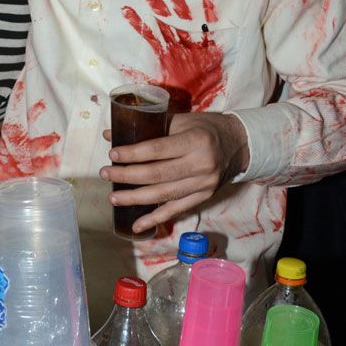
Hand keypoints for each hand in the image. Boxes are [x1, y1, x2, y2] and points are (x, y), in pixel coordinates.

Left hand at [100, 111, 249, 232]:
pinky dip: (155, 219)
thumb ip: (149, 126)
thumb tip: (111, 134)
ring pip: (164, 195)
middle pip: (157, 174)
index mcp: (195, 141)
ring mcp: (204, 184)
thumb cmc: (206, 128)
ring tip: (114, 198)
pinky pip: (176, 210)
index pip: (158, 149)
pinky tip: (136, 224)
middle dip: (127, 176)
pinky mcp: (204, 197)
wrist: (239, 144)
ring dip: (135, 199)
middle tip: (106, 174)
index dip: (133, 153)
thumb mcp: (182, 120)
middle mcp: (201, 165)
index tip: (112, 154)